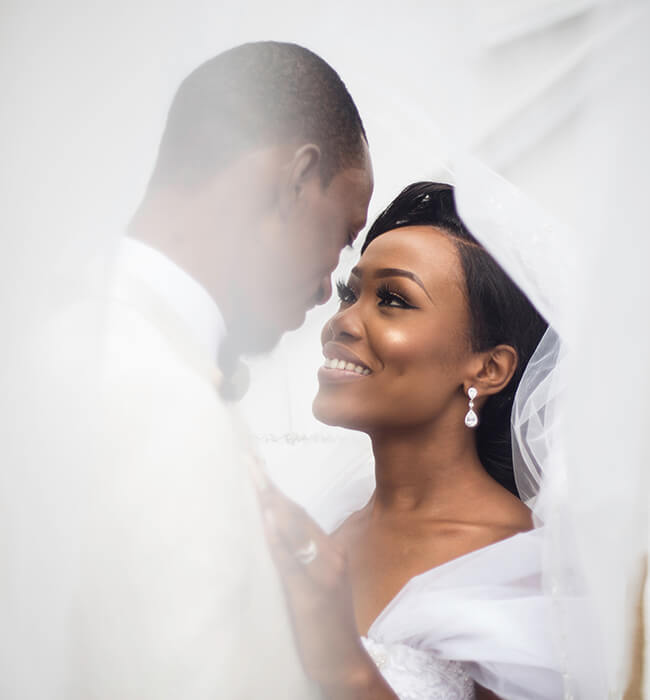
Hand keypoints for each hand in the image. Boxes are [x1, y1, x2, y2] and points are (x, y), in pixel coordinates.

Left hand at [251, 462, 392, 696]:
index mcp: (329, 551)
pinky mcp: (311, 595)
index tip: (257, 465)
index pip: (298, 512)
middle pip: (295, 513)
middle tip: (247, 458)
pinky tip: (267, 517)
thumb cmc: (326, 623)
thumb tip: (272, 534)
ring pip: (294, 530)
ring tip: (252, 475)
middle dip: (269, 486)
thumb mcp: (316, 584)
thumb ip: (301, 559)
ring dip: (271, 501)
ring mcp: (323, 575)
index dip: (276, 489)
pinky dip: (279, 537)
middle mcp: (330, 556)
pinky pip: (292, 562)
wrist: (344, 663)